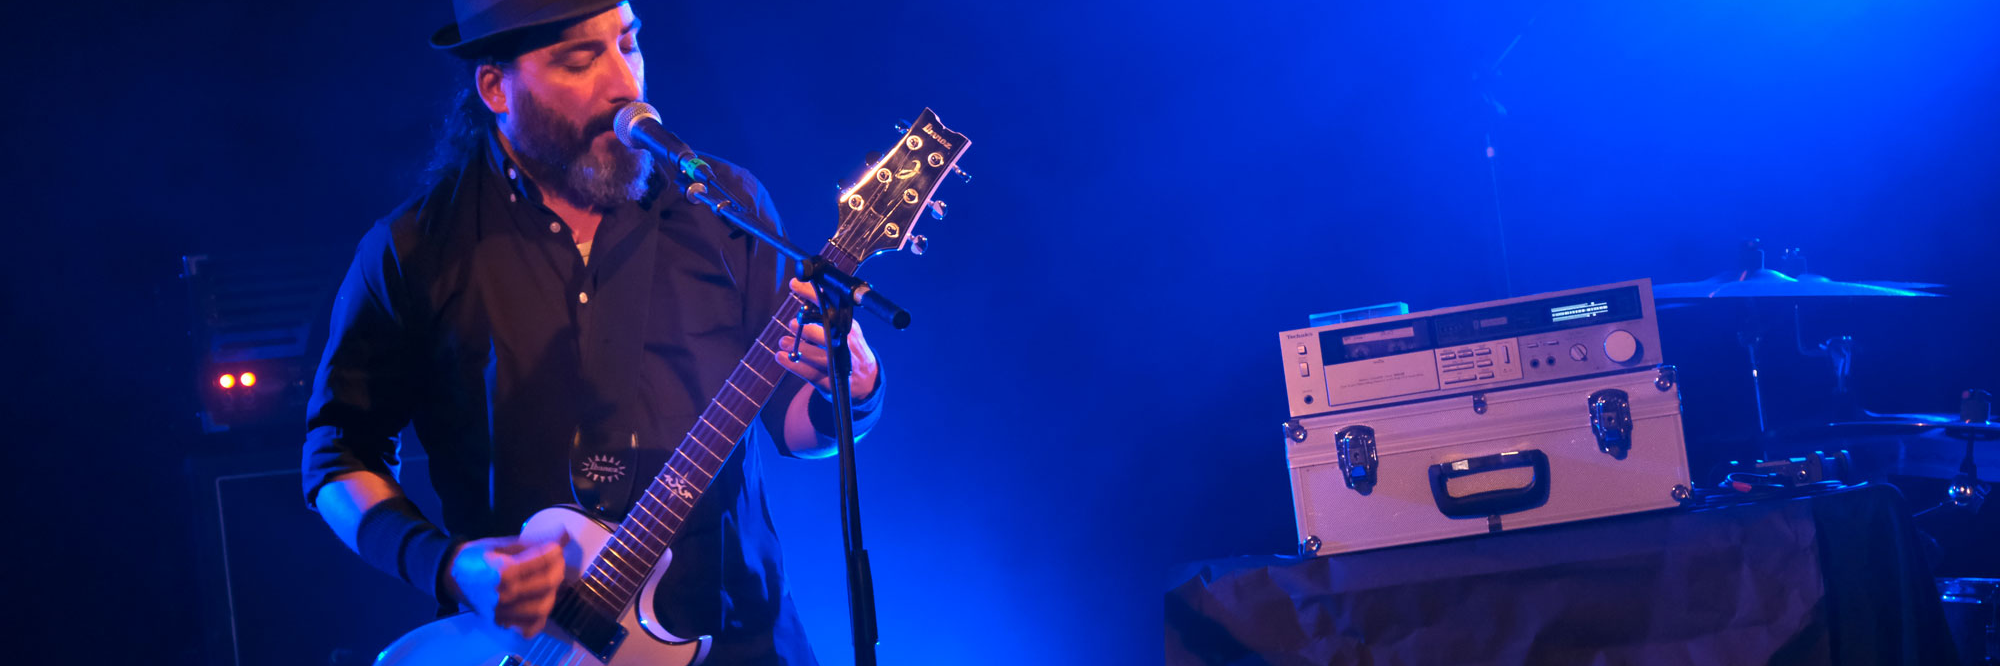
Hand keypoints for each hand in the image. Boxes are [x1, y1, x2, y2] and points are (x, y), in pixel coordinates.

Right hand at [443, 532, 569, 638]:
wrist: (451, 576)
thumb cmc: (476, 557)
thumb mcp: (502, 544)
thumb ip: (533, 542)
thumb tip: (562, 535)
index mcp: (501, 572)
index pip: (540, 563)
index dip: (553, 552)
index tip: (556, 545)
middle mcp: (502, 596)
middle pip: (545, 585)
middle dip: (557, 569)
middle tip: (557, 560)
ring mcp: (502, 613)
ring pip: (541, 608)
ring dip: (552, 591)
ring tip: (551, 579)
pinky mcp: (501, 623)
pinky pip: (529, 627)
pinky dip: (540, 617)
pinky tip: (540, 602)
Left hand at [775, 278, 880, 400]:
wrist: (867, 382)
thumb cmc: (850, 349)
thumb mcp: (845, 329)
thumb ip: (826, 313)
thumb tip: (801, 288)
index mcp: (849, 328)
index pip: (830, 306)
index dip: (811, 295)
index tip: (794, 285)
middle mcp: (846, 345)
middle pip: (826, 333)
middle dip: (807, 328)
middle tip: (793, 323)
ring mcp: (838, 364)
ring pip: (815, 355)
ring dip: (796, 347)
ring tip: (784, 342)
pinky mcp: (830, 382)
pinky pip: (808, 373)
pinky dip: (792, 365)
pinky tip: (781, 357)